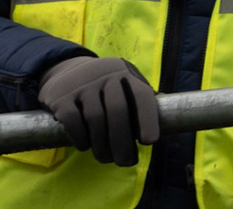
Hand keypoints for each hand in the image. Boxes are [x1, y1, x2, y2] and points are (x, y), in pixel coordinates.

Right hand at [36, 55, 159, 166]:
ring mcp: (82, 84)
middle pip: (118, 111)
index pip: (142, 95)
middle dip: (123, 142)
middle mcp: (105, 75)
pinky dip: (81, 138)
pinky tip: (85, 147)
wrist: (66, 71)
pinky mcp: (61, 96)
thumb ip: (142, 99)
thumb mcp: (125, 83)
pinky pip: (73, 121)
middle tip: (126, 162)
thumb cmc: (105, 85)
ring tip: (106, 158)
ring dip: (102, 145)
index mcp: (126, 74)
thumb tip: (171, 119)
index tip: (150, 142)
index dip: (148, 118)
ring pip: (95, 119)